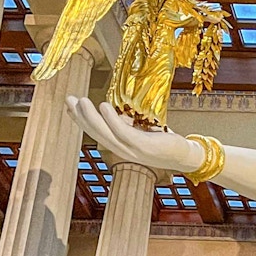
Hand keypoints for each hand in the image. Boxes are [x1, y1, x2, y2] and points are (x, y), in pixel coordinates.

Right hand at [65, 97, 202, 173]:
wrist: (186, 156)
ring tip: (81, 100)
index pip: (97, 133)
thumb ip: (130, 125)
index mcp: (121, 147)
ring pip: (105, 133)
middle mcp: (122, 151)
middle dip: (80, 116)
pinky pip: (122, 132)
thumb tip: (118, 113)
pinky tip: (104, 106)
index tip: (69, 107)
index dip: (81, 121)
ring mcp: (131, 150)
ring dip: (91, 117)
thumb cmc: (165, 142)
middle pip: (96, 133)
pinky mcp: (143, 146)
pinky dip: (111, 119)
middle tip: (68, 99)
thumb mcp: (143, 132)